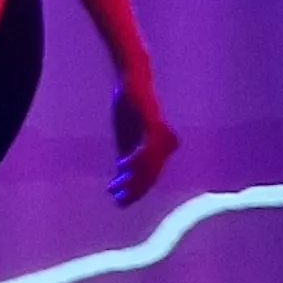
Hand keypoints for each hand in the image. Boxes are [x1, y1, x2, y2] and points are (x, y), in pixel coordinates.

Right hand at [108, 78, 178, 205]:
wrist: (132, 80)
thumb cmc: (129, 105)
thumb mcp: (126, 134)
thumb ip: (127, 153)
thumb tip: (123, 174)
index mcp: (159, 147)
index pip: (150, 175)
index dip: (136, 190)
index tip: (120, 202)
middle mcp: (165, 143)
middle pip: (152, 174)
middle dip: (135, 190)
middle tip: (119, 201)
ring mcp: (161, 134)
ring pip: (150, 165)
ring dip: (133, 179)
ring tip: (117, 188)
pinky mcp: (154, 124)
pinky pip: (147, 148)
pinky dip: (135, 159)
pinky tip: (121, 167)